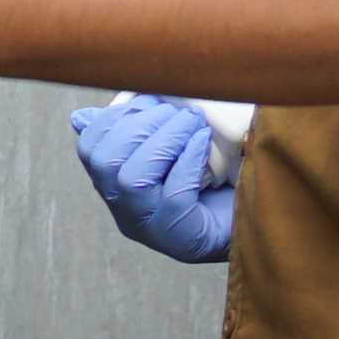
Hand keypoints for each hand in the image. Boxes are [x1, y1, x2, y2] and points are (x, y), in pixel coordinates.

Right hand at [69, 92, 234, 260]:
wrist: (256, 223)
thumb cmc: (217, 183)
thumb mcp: (171, 152)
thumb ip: (138, 133)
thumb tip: (81, 117)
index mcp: (117, 188)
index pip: (90, 150)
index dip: (113, 118)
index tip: (151, 100)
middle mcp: (126, 211)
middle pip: (105, 164)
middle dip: (139, 126)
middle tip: (178, 111)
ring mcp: (152, 228)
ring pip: (132, 180)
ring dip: (163, 140)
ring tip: (193, 122)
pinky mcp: (182, 238)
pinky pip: (174, 195)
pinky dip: (186, 160)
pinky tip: (203, 142)